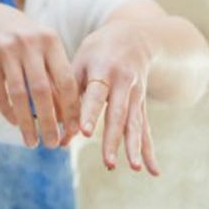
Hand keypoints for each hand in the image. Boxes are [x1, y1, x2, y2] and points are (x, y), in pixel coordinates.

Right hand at [0, 2, 79, 147]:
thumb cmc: (22, 41)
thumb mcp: (41, 48)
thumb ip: (54, 75)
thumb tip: (67, 117)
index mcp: (50, 40)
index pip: (66, 80)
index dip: (71, 108)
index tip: (73, 131)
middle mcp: (30, 43)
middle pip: (43, 91)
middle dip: (50, 122)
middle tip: (53, 144)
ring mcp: (7, 49)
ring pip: (19, 95)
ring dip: (27, 123)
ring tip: (32, 143)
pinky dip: (8, 111)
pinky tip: (15, 124)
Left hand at [72, 19, 159, 174]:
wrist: (136, 36)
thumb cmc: (97, 50)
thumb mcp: (80, 62)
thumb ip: (67, 94)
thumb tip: (55, 130)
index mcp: (102, 69)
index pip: (95, 94)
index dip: (90, 113)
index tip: (82, 133)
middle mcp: (124, 82)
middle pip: (118, 114)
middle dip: (112, 139)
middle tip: (108, 163)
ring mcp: (136, 95)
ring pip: (135, 124)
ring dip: (134, 148)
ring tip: (132, 168)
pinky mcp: (142, 105)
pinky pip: (146, 129)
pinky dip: (148, 150)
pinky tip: (153, 171)